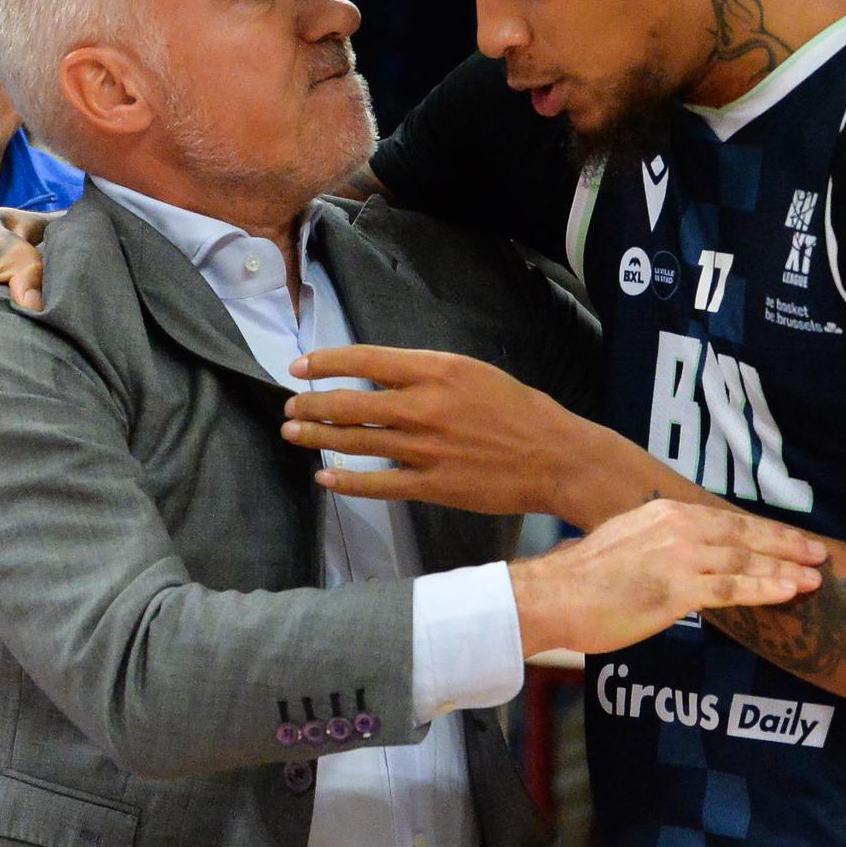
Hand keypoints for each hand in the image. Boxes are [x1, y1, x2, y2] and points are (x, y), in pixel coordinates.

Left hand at [282, 345, 596, 519]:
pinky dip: (346, 482)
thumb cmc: (520, 411)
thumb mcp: (474, 373)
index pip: (364, 360)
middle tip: (290, 405)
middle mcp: (425, 407)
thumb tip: (383, 378)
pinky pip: (377, 484)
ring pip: (355, 442)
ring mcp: (426, 449)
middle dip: (311, 404)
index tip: (300, 366)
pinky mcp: (432, 486)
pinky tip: (326, 478)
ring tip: (293, 432)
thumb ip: (428, 375)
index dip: (325, 363)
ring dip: (318, 437)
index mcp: (438, 370)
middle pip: (349, 403)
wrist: (555, 457)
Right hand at [508, 499, 826, 655]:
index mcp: (665, 514)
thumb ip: (655, 543)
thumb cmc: (583, 579)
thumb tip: (675, 556)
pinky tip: (788, 592)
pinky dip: (765, 589)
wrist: (553, 595)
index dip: (761, 530)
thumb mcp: (624, 543)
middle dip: (784, 544)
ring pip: (744, 561)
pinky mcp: (677, 588)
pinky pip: (732, 588)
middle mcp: (677, 527)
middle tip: (818, 551)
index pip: (725, 520)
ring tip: (814, 576)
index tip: (788, 538)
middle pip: (743, 534)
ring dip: (784, 568)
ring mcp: (680, 556)